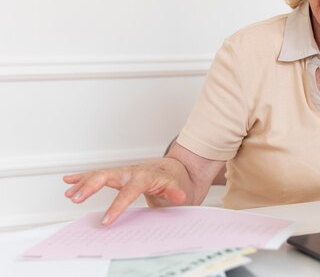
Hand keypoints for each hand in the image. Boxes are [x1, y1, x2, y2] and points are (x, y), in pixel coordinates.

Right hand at [63, 158, 188, 225]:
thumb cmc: (175, 180)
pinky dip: (83, 176)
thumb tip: (179, 196)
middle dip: (91, 186)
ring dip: (83, 183)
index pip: (129, 191)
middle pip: (108, 175)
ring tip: (69, 194)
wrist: (175, 169)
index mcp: (145, 177)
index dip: (117, 206)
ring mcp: (124, 172)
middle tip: (76, 198)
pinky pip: (99, 174)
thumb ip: (176, 192)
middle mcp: (132, 172)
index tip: (106, 221)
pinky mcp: (119, 174)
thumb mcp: (178, 187)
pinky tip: (69, 181)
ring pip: (100, 174)